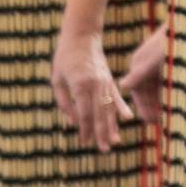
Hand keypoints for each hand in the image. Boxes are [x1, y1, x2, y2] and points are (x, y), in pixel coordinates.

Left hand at [49, 28, 131, 150]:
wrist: (82, 37)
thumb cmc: (65, 58)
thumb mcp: (57, 80)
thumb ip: (64, 101)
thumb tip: (72, 121)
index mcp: (80, 85)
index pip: (84, 112)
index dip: (85, 129)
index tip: (85, 142)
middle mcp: (96, 85)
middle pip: (100, 114)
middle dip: (102, 133)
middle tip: (104, 149)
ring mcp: (105, 82)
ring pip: (110, 108)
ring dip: (112, 126)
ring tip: (115, 141)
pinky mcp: (110, 80)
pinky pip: (117, 97)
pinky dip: (122, 108)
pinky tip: (128, 118)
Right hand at [118, 25, 170, 126]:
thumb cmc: (170, 40)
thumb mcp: (156, 57)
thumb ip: (141, 72)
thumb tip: (123, 85)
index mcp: (138, 63)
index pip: (138, 91)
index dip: (144, 106)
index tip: (150, 120)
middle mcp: (146, 66)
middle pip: (147, 92)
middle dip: (152, 107)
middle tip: (158, 122)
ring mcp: (157, 65)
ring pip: (157, 89)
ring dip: (160, 102)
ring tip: (166, 117)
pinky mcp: (168, 65)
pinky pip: (166, 84)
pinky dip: (168, 94)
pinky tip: (175, 104)